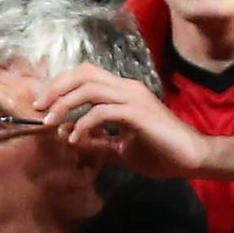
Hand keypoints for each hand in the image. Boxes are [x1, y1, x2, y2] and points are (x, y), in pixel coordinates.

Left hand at [36, 65, 209, 175]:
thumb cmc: (163, 154)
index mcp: (124, 92)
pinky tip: (76, 139)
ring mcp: (133, 98)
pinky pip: (101, 112)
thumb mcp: (121, 150)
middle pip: (82, 73)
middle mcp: (127, 88)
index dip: (61, 85)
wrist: (194, 159)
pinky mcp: (137, 113)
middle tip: (39, 108)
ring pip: (88, 88)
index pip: (86, 75)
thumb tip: (67, 138)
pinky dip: (83, 124)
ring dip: (64, 104)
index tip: (45, 106)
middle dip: (55, 88)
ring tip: (50, 122)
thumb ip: (96, 142)